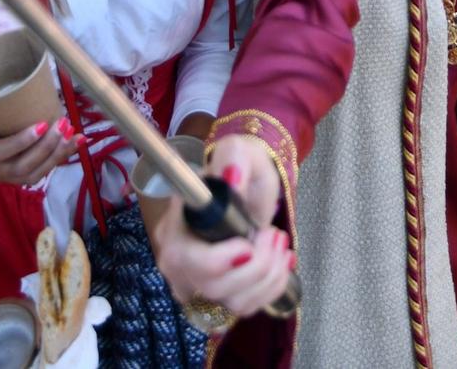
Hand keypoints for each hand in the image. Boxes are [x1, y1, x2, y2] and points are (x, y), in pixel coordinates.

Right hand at [0, 105, 76, 185]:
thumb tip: (20, 74)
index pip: (0, 151)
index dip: (23, 141)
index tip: (43, 124)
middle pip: (21, 167)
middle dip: (46, 148)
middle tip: (63, 124)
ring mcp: (3, 177)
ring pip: (33, 175)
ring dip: (57, 155)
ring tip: (74, 135)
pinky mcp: (15, 177)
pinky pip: (38, 173)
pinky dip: (58, 158)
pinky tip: (74, 142)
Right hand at [153, 141, 290, 316]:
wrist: (247, 182)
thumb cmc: (238, 165)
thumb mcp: (237, 150)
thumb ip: (233, 159)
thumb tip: (232, 178)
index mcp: (176, 225)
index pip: (184, 259)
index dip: (218, 260)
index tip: (248, 244)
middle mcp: (180, 260)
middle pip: (211, 287)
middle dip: (254, 266)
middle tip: (273, 234)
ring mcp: (199, 281)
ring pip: (232, 302)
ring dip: (268, 276)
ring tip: (279, 242)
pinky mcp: (221, 292)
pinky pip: (246, 306)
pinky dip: (272, 287)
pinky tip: (280, 261)